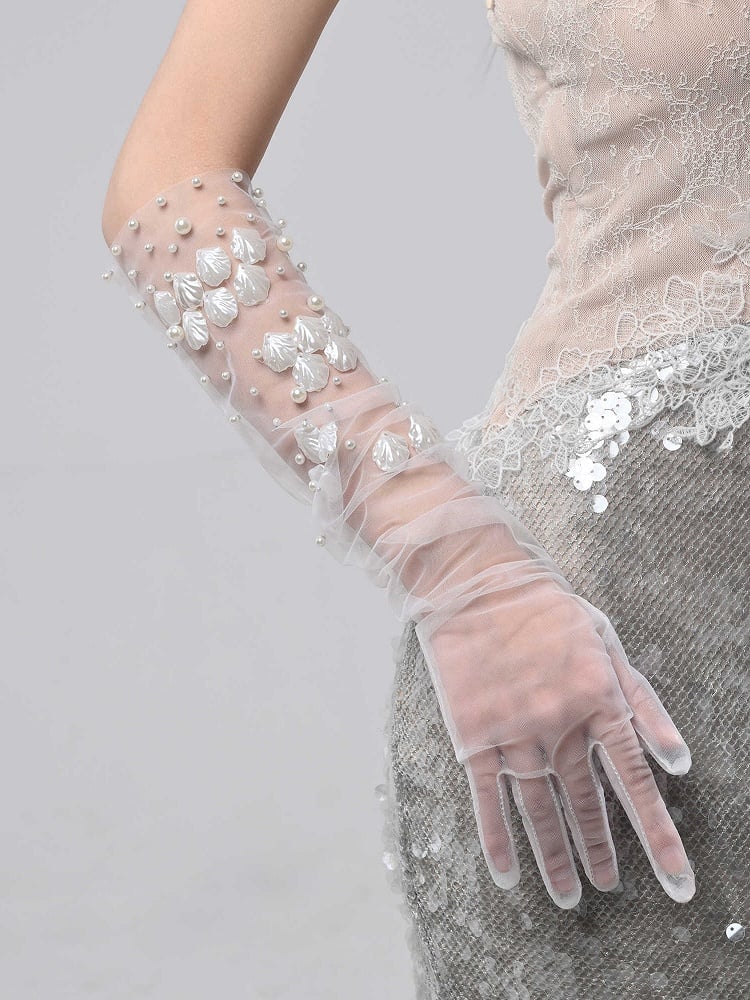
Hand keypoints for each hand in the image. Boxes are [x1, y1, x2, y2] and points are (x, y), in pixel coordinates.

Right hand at [415, 570, 694, 908]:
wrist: (475, 582)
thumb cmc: (546, 608)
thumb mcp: (607, 643)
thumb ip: (644, 703)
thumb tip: (681, 761)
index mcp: (599, 701)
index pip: (636, 784)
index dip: (659, 837)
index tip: (678, 882)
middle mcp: (560, 726)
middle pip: (587, 805)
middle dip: (601, 852)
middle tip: (610, 888)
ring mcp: (513, 734)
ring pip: (540, 813)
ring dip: (556, 858)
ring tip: (568, 898)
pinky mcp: (473, 736)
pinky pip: (487, 800)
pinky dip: (498, 841)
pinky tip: (508, 875)